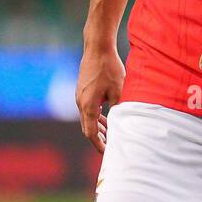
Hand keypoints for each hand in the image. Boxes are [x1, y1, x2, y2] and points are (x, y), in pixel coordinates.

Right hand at [76, 36, 124, 152]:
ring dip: (98, 128)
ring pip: (87, 118)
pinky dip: (96, 117)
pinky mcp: (82, 90)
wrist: (97, 48)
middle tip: (111, 148)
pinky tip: (106, 118)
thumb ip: (118, 109)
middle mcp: (80, 102)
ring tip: (110, 136)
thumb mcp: (118, 91)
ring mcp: (79, 96)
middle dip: (99, 139)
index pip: (90, 133)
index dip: (99, 145)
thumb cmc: (109, 68)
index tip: (107, 153)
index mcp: (88, 106)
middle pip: (87, 127)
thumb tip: (121, 125)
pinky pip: (88, 109)